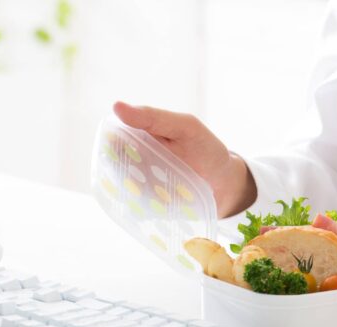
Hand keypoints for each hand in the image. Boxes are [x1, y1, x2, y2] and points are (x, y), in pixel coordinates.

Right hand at [113, 101, 256, 217]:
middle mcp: (135, 162)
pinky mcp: (149, 206)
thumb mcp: (186, 128)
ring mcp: (141, 186)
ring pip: (123, 189)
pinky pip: (137, 208)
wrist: (225, 184)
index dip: (111, 145)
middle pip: (113, 167)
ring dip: (132, 191)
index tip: (121, 150)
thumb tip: (117, 107)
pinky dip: (142, 208)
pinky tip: (156, 204)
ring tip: (154, 189)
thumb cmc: (206, 149)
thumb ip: (155, 118)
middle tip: (141, 173)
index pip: (113, 140)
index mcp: (139, 138)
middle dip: (120, 171)